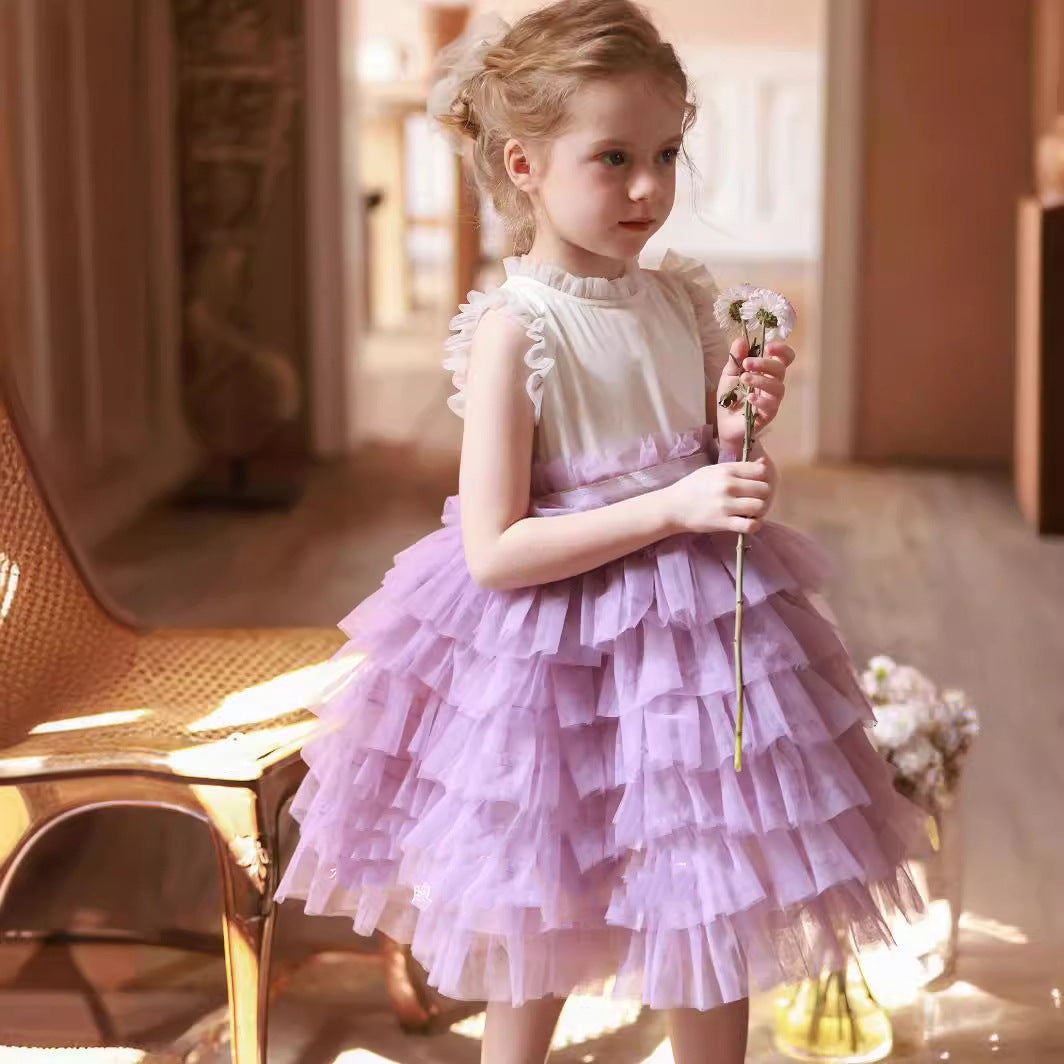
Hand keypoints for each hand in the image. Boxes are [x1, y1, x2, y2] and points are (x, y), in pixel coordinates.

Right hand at [662, 458, 773, 535]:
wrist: (673, 507)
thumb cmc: (693, 487)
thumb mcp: (714, 470)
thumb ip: (738, 468)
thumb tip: (763, 463)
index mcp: (727, 470)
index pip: (760, 471)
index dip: (763, 479)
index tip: (756, 484)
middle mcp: (729, 486)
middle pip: (764, 489)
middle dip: (762, 495)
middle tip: (754, 499)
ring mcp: (727, 505)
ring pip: (760, 506)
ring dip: (759, 510)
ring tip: (751, 511)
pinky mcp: (724, 523)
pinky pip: (751, 525)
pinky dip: (755, 525)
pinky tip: (749, 522)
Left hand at [716, 337, 794, 451]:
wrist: (724, 422)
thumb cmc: (731, 396)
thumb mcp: (729, 373)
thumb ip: (735, 358)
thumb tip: (741, 340)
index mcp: (766, 372)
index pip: (784, 358)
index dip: (782, 350)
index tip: (769, 346)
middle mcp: (773, 384)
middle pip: (781, 370)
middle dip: (764, 364)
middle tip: (746, 364)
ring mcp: (772, 400)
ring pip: (778, 387)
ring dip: (761, 380)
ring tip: (744, 379)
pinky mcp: (768, 415)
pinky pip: (771, 406)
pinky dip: (760, 400)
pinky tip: (750, 397)